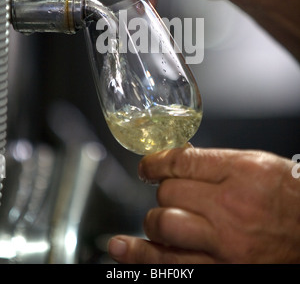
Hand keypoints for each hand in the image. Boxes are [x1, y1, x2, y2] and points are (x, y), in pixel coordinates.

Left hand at [108, 147, 299, 262]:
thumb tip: (177, 158)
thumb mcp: (255, 164)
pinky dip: (144, 257)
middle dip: (162, 191)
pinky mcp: (222, 269)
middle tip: (169, 193)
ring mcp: (224, 243)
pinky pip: (172, 264)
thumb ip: (214, 162)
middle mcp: (229, 207)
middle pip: (168, 193)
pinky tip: (123, 251)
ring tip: (155, 219)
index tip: (147, 166)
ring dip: (153, 221)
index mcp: (239, 172)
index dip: (154, 162)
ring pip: (163, 226)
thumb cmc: (288, 194)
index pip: (180, 162)